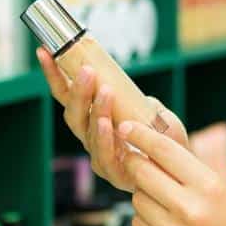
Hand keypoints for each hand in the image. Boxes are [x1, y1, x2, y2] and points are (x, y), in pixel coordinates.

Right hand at [38, 47, 188, 191]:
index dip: (55, 75)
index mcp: (91, 119)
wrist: (179, 170)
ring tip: (105, 91)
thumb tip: (118, 82)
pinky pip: (105, 155)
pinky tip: (107, 124)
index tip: (45, 52)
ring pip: (88, 132)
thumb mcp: (150, 109)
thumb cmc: (161, 139)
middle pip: (73, 114)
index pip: (67, 96)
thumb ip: (134, 97)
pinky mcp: (115, 173)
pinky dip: (104, 138)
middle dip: (77, 90)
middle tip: (87, 70)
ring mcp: (100, 156)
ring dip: (95, 109)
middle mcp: (90, 138)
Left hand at [118, 120, 225, 225]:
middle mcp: (189, 209)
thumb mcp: (224, 191)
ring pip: (137, 200)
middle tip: (136, 160)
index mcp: (209, 186)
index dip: (140, 134)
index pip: (163, 150)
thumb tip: (150, 150)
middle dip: (134, 163)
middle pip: (141, 172)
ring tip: (163, 199)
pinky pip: (139, 225)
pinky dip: (147, 219)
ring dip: (144, 194)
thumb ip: (189, 173)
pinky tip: (165, 222)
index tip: (126, 126)